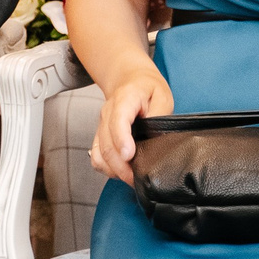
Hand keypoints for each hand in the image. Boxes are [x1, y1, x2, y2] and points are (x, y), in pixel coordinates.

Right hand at [90, 68, 172, 184]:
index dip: (121, 139)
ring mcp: (101, 125)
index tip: (129, 155)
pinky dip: (106, 167)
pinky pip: (96, 156)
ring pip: (99, 153)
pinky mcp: (100, 135)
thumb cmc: (147, 89)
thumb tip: (155, 139)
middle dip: (121, 165)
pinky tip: (120, 171)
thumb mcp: (162, 95)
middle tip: (138, 178)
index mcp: (124, 99)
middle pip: (107, 143)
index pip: (118, 120)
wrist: (129, 80)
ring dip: (113, 169)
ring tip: (131, 177)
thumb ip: (159, 116)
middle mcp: (108, 112)